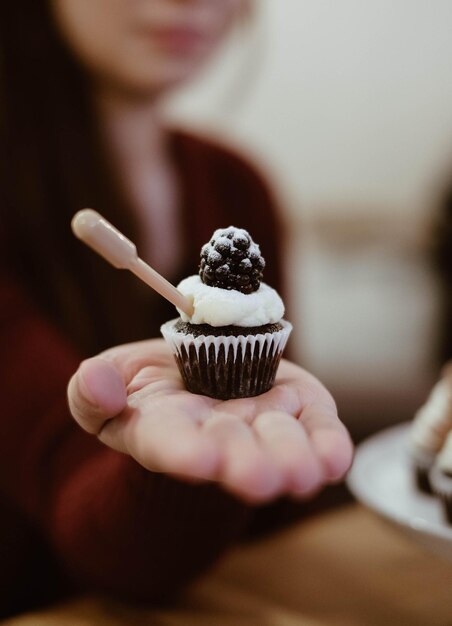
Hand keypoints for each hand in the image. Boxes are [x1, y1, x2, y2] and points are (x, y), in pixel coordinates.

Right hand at [68, 339, 352, 502]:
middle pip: (232, 452)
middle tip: (261, 478)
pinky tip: (334, 458)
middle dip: (247, 464)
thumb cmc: (148, 383)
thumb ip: (92, 390)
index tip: (201, 460)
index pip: (169, 444)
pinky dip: (328, 444)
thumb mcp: (107, 376)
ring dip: (293, 458)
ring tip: (303, 474)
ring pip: (280, 445)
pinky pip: (317, 429)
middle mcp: (217, 436)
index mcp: (164, 430)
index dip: (184, 452)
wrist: (198, 370)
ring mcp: (262, 424)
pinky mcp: (298, 406)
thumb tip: (98, 385)